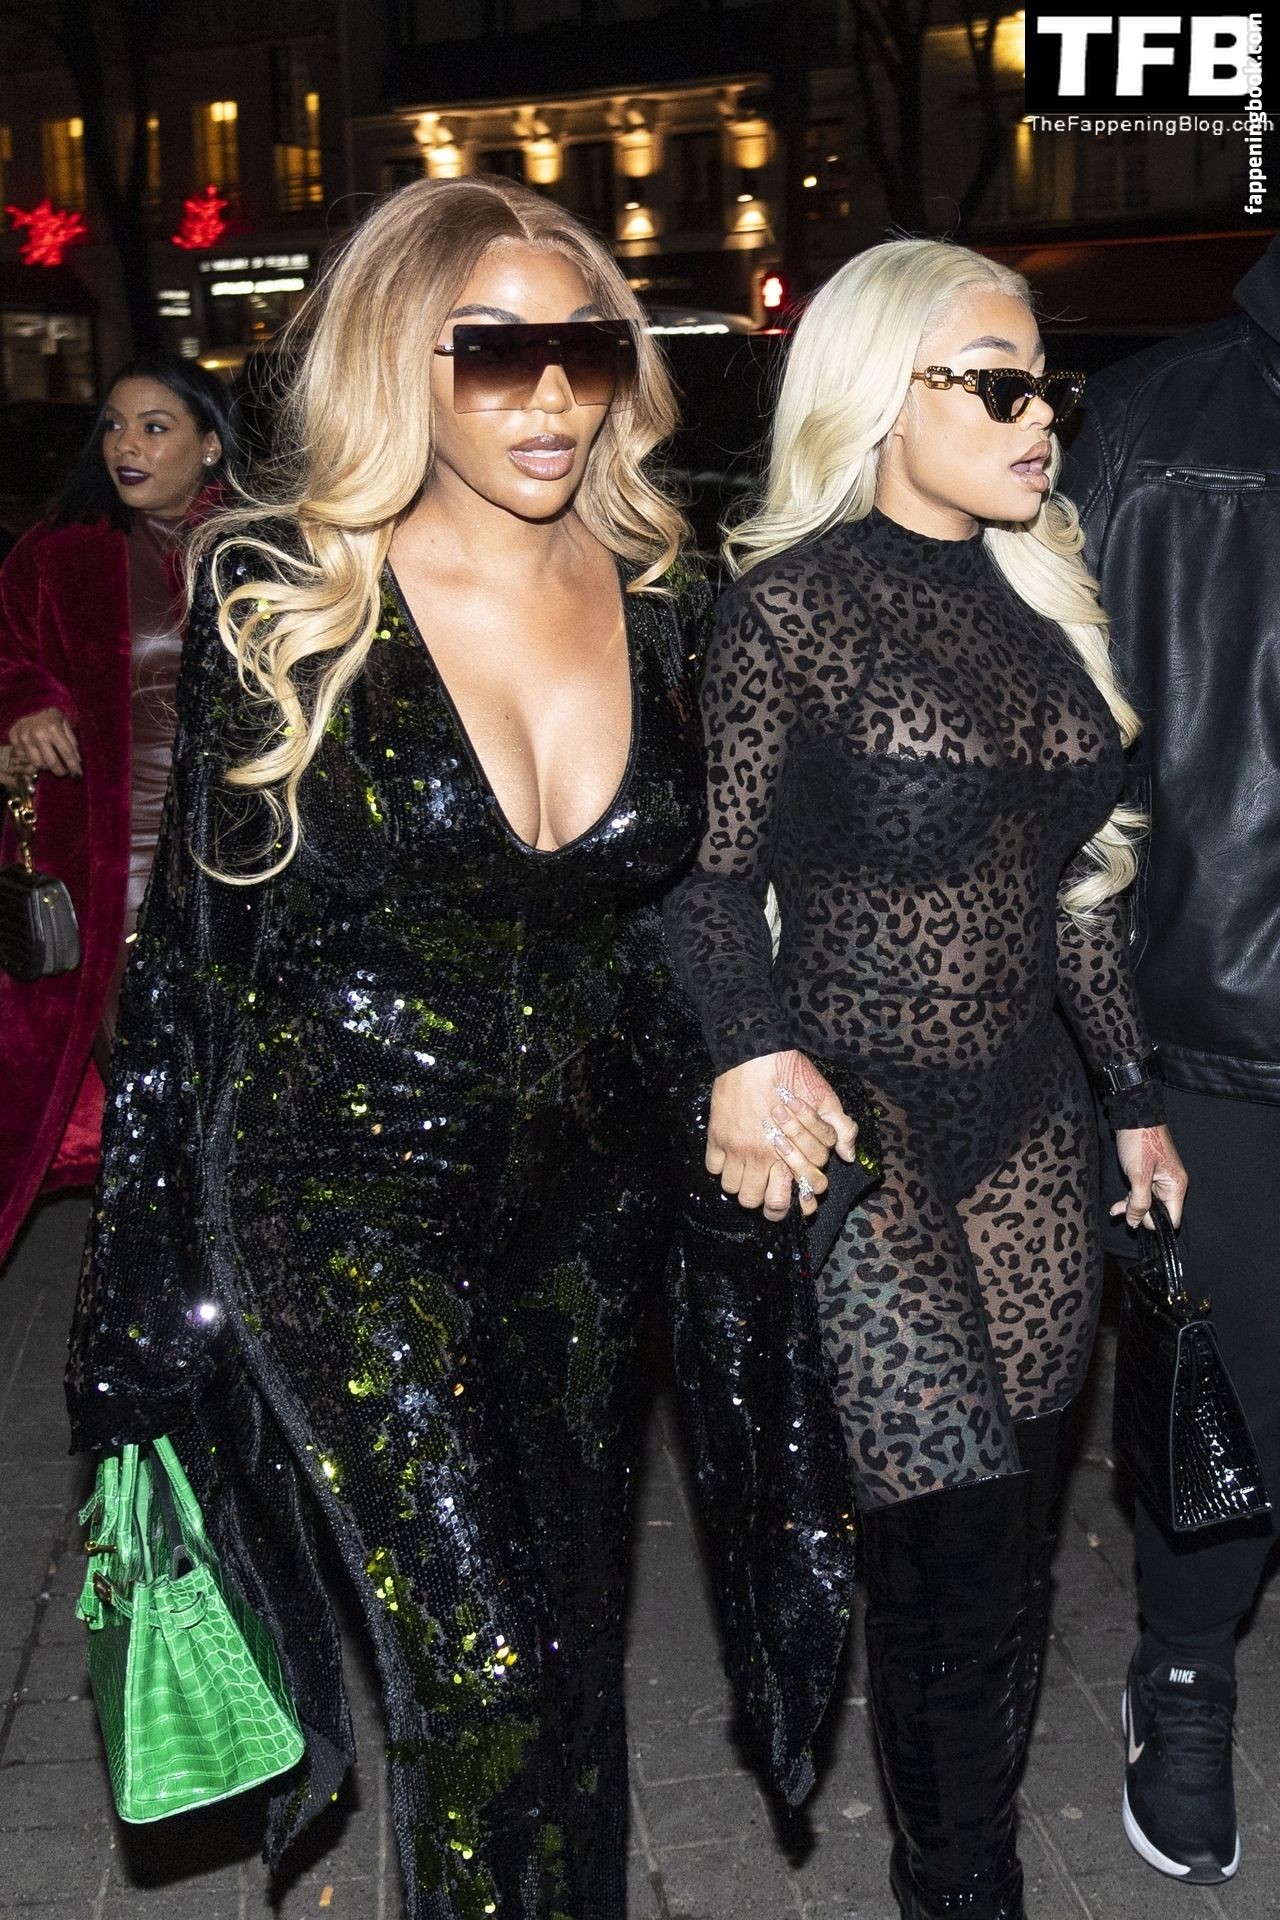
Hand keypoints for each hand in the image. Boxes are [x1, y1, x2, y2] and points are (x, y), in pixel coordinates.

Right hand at [8, 707, 80, 778]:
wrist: (29, 708)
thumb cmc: (51, 718)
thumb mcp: (65, 725)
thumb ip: (73, 742)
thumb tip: (78, 761)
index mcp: (53, 728)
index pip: (67, 753)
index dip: (74, 767)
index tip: (78, 776)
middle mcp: (38, 735)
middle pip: (52, 763)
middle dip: (60, 771)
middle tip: (64, 771)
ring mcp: (24, 739)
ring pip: (39, 765)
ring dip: (46, 767)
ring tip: (50, 760)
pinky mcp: (15, 742)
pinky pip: (26, 761)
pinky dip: (34, 762)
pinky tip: (38, 755)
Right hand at [707, 1048, 858, 1222]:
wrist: (755, 1053)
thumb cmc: (791, 1073)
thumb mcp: (825, 1099)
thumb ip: (840, 1129)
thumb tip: (848, 1156)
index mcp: (788, 1151)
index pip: (786, 1198)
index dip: (787, 1208)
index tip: (789, 1202)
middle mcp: (760, 1155)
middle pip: (754, 1200)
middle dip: (761, 1199)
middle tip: (766, 1188)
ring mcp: (735, 1148)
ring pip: (732, 1188)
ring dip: (740, 1183)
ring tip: (748, 1171)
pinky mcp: (716, 1136)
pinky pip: (713, 1167)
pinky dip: (720, 1166)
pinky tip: (730, 1156)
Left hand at [1111, 1123, 1187, 1230]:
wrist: (1134, 1115)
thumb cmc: (1139, 1141)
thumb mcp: (1138, 1175)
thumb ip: (1139, 1202)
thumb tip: (1136, 1223)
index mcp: (1176, 1186)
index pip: (1172, 1219)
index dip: (1154, 1222)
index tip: (1137, 1217)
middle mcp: (1171, 1184)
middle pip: (1159, 1212)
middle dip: (1140, 1214)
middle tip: (1122, 1212)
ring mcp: (1160, 1179)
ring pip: (1148, 1203)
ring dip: (1132, 1206)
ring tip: (1116, 1209)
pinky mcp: (1149, 1174)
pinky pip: (1142, 1192)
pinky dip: (1131, 1197)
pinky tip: (1118, 1204)